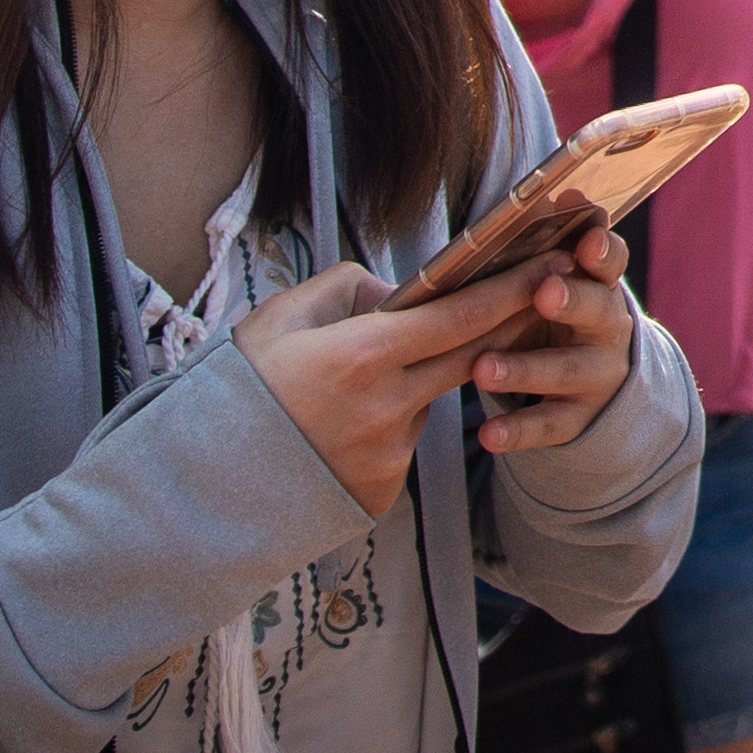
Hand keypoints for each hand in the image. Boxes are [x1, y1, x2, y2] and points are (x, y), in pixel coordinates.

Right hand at [233, 258, 563, 517]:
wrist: (199, 486)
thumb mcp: (281, 319)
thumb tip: (399, 292)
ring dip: (420, 383)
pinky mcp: (382, 490)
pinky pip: (401, 444)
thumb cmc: (237, 389)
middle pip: (473, 356)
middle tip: (551, 292)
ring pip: (429, 401)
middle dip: (515, 322)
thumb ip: (347, 290)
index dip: (512, 288)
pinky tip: (341, 430)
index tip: (553, 262)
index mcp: (361, 356)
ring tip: (356, 385)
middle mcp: (385, 407)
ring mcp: (387, 453)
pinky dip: (386, 427)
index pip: (460, 316)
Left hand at [467, 223, 641, 456]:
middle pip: (598, 312)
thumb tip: (562, 191)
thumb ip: (555, 241)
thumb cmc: (556, 316)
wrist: (591, 388)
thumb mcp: (560, 280)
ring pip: (566, 372)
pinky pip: (549, 426)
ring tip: (484, 369)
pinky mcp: (578, 420)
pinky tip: (488, 435)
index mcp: (599, 286)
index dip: (603, 251)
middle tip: (543, 293)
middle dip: (571, 301)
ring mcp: (596, 377)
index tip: (587, 240)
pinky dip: (519, 431)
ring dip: (526, 369)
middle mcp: (608, 329)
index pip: (610, 262)